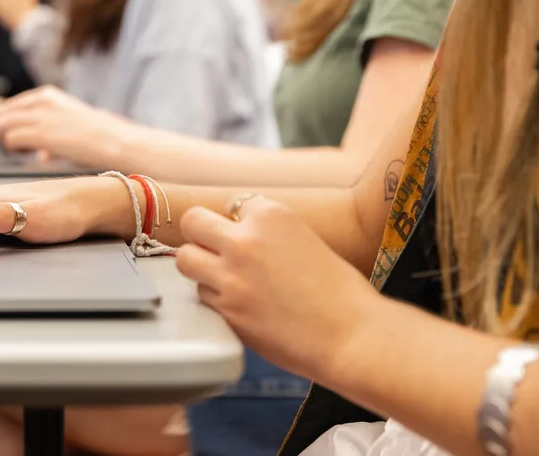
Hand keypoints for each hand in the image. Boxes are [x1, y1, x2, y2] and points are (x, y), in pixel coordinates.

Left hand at [0, 86, 131, 165]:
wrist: (117, 141)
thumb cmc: (102, 137)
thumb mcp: (74, 126)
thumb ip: (54, 136)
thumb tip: (42, 154)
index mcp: (49, 96)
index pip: (13, 105)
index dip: (3, 120)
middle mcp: (42, 102)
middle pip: (3, 113)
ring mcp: (41, 117)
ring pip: (2, 125)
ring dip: (0, 140)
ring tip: (6, 152)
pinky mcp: (42, 134)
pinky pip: (11, 139)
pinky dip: (9, 149)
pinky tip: (15, 156)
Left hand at [174, 197, 377, 383]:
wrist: (352, 335)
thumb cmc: (340, 292)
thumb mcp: (305, 239)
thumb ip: (269, 233)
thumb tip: (240, 234)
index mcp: (271, 215)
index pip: (233, 204)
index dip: (239, 222)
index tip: (248, 235)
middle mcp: (245, 240)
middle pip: (192, 221)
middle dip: (200, 233)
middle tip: (211, 247)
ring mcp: (231, 276)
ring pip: (186, 259)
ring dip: (200, 266)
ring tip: (223, 277)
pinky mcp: (226, 309)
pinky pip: (201, 295)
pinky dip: (214, 297)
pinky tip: (237, 303)